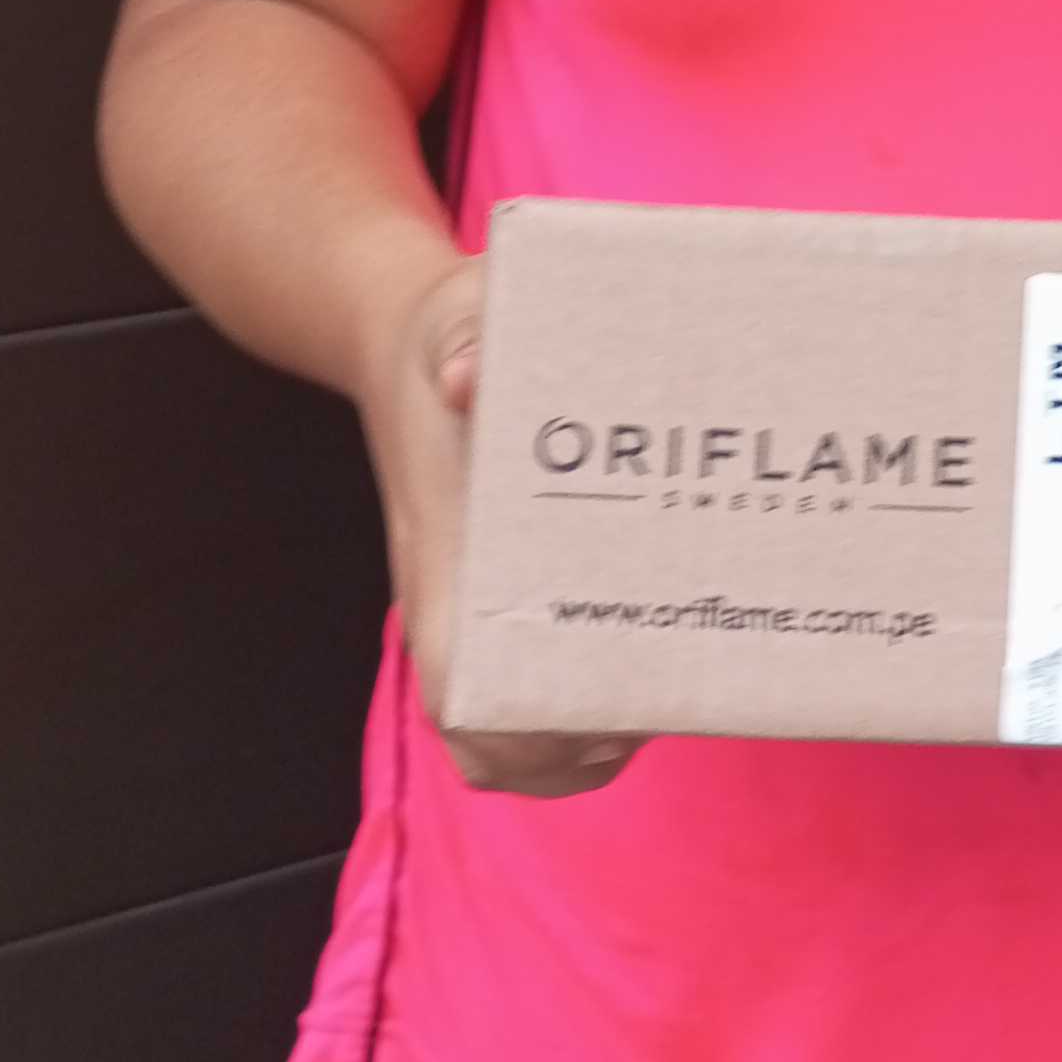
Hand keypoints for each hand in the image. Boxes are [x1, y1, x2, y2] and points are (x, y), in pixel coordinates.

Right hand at [353, 250, 644, 801]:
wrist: (404, 337)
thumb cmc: (445, 330)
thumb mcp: (460, 311)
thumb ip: (467, 331)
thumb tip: (472, 378)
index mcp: (441, 549)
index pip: (452, 677)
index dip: (513, 722)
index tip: (594, 717)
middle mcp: (450, 594)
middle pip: (485, 734)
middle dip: (567, 749)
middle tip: (658, 707)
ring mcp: (472, 602)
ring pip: (502, 730)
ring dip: (575, 747)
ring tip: (656, 708)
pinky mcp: (495, 592)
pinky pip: (521, 686)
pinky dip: (573, 714)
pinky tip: (637, 679)